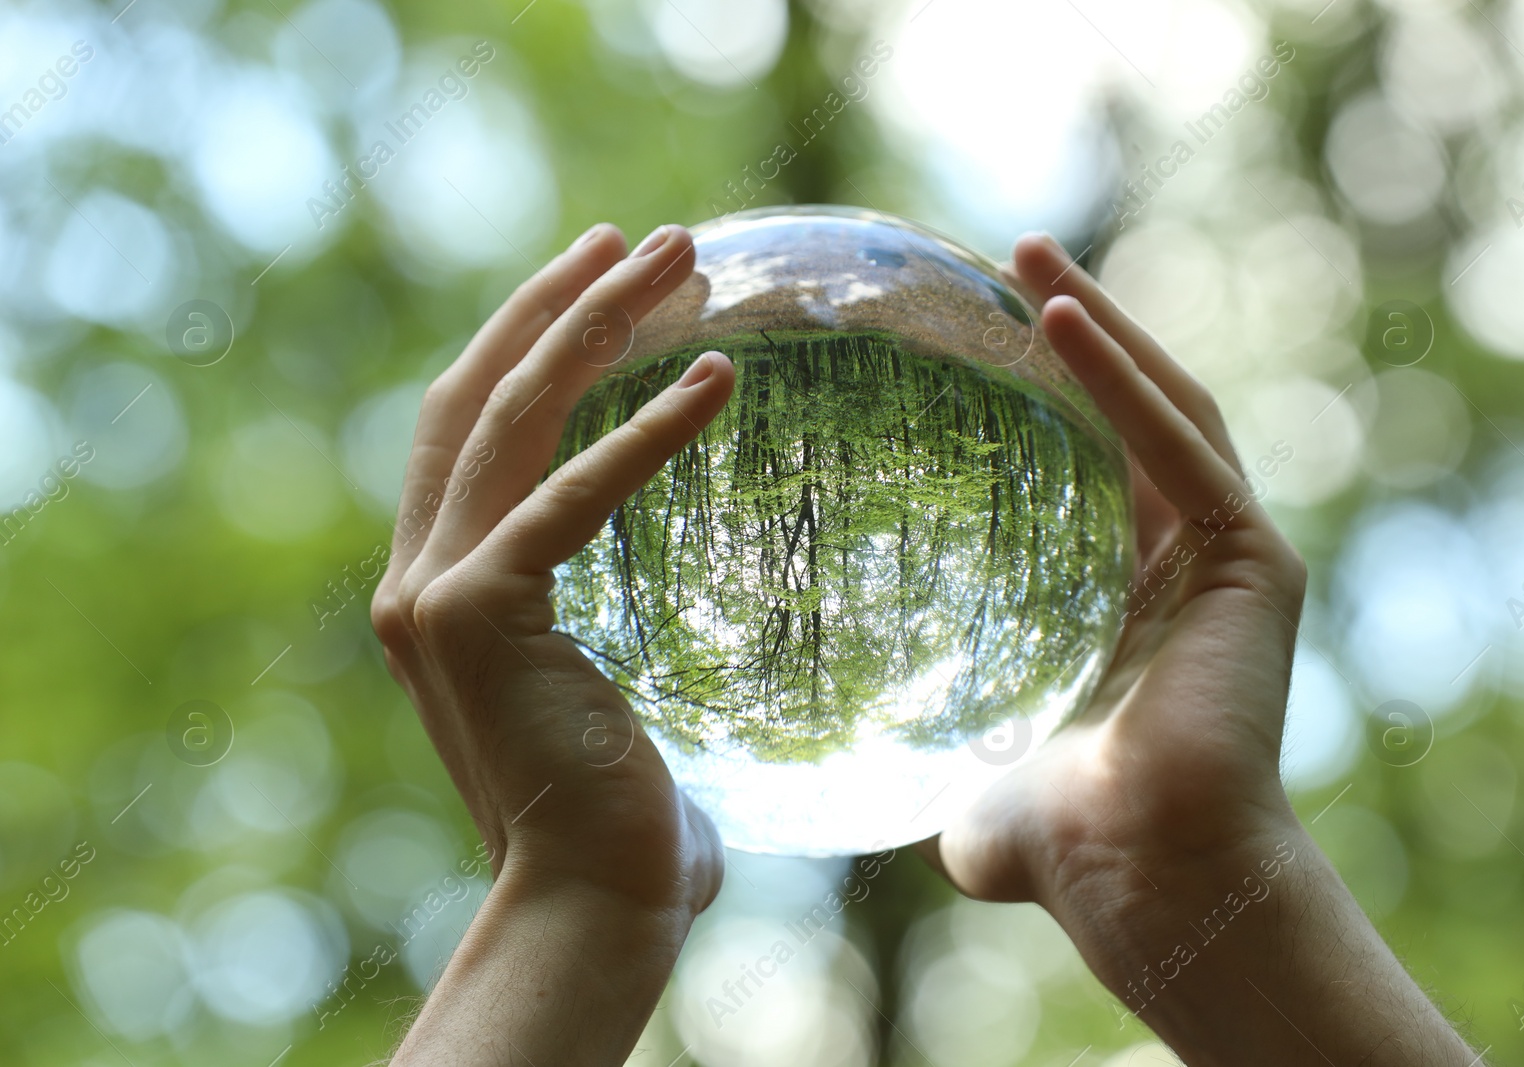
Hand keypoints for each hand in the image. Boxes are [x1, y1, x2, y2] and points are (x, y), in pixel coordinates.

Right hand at [371, 223, 733, 1063]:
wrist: (590, 902)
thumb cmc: (621, 813)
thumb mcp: (592, 688)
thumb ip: (592, 619)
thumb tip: (693, 590)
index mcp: (438, 588)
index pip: (470, 431)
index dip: (524, 343)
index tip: (599, 286)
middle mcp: (416, 577)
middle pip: (478, 395)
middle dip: (558, 303)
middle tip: (641, 240)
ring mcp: (434, 593)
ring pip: (510, 417)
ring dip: (593, 324)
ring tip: (675, 261)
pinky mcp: (481, 614)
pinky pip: (571, 494)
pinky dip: (644, 432)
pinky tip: (717, 381)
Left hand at [922, 233, 1476, 1064]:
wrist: (1145, 881)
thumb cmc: (1063, 844)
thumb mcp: (975, 777)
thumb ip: (939, 765)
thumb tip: (873, 788)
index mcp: (1131, 596)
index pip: (1089, 464)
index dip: (1042, 395)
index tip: (974, 337)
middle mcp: (1188, 563)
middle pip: (1133, 413)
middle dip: (1074, 330)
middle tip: (1006, 261)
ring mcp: (1230, 554)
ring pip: (1164, 407)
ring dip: (1100, 324)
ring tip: (1031, 257)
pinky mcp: (1256, 558)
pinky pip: (1178, 444)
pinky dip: (1120, 377)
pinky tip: (1059, 317)